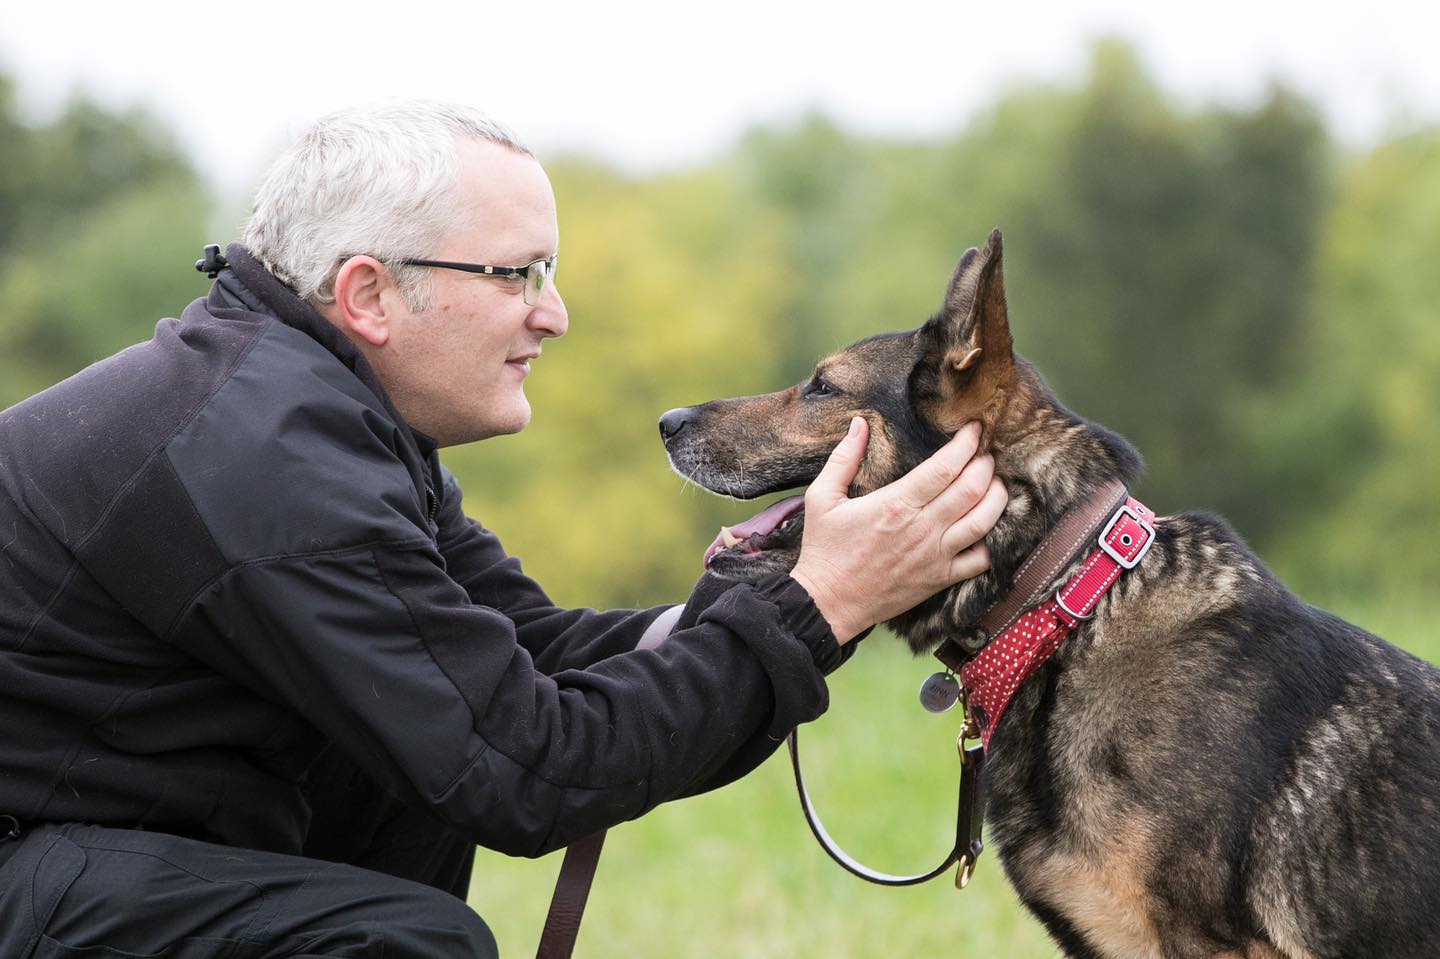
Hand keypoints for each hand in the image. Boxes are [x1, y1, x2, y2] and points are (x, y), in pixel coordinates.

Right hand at [789, 418, 1005, 643]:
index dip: (966, 443)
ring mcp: (935, 555)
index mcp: (896, 504)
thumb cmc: (824, 550)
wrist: (829, 603)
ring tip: (996, 483)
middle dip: (986, 465)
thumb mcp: (821, 498)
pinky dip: (995, 541)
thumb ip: (843, 459)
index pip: (944, 467)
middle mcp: (922, 528)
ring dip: (997, 497)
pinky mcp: (940, 578)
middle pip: (972, 489)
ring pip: (984, 521)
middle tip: (985, 453)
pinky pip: (982, 560)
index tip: (974, 428)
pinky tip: (991, 526)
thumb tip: (859, 424)